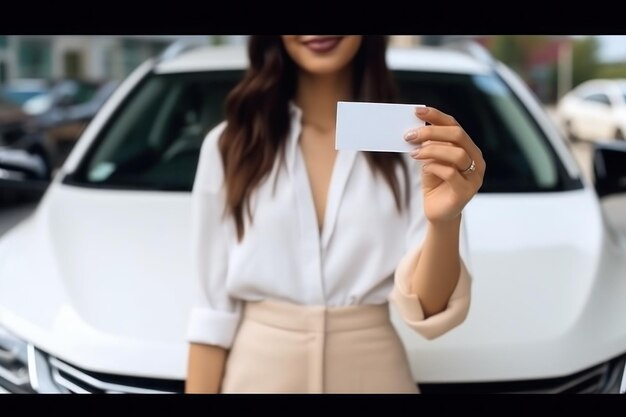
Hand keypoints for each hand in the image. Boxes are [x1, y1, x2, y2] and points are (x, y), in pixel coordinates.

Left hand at [404, 106, 484, 223]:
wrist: (438, 212)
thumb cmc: (435, 183)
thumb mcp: (430, 160)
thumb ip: (428, 145)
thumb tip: (415, 129)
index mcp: (468, 147)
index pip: (454, 125)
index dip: (436, 116)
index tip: (417, 111)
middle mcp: (476, 158)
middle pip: (457, 135)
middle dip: (431, 132)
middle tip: (409, 135)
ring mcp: (474, 176)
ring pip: (457, 153)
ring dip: (432, 150)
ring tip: (414, 153)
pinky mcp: (466, 191)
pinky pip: (451, 173)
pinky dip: (434, 167)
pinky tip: (424, 168)